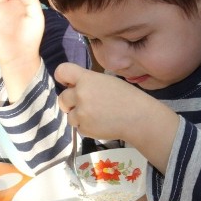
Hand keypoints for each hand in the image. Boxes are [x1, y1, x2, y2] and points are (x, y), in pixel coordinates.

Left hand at [55, 63, 177, 171]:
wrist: (138, 117)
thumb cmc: (127, 97)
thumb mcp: (106, 81)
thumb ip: (88, 83)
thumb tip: (74, 88)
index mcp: (86, 79)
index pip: (62, 71)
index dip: (61, 77)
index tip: (66, 83)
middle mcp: (80, 94)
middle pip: (62, 98)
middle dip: (70, 103)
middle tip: (83, 105)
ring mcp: (81, 113)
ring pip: (70, 116)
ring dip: (79, 117)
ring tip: (96, 116)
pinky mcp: (84, 128)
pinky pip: (79, 128)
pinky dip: (87, 127)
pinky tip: (101, 124)